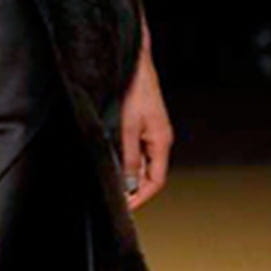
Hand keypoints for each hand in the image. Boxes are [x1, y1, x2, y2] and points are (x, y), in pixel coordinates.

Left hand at [120, 43, 172, 209]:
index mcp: (161, 141)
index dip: (140, 198)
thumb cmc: (133, 89)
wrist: (133, 61)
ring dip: (127, 176)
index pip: (155, 181)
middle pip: (148, 175)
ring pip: (141, 163)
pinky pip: (135, 150)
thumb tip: (127, 184)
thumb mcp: (126, 127)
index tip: (124, 209)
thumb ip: (128, 157)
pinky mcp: (141, 124)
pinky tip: (112, 164)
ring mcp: (150, 132)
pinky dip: (125, 161)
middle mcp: (158, 139)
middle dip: (132, 190)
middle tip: (112, 200)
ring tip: (109, 185)